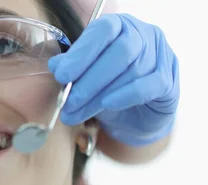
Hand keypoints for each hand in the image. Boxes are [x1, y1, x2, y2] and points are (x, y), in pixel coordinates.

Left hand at [49, 14, 178, 146]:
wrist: (135, 118)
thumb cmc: (107, 89)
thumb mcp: (85, 76)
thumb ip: (72, 67)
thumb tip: (56, 65)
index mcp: (119, 26)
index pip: (102, 30)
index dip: (81, 53)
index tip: (62, 75)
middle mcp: (143, 34)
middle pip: (119, 52)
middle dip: (89, 80)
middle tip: (68, 101)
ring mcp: (161, 55)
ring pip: (132, 71)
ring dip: (100, 95)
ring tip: (77, 112)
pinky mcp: (169, 80)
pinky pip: (150, 85)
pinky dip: (126, 95)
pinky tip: (107, 105)